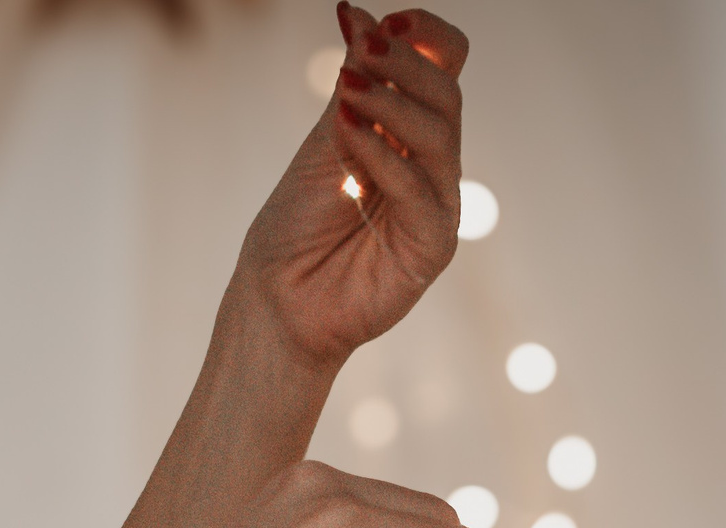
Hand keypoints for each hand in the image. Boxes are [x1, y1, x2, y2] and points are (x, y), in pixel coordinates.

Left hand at [240, 6, 471, 367]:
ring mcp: (437, 203)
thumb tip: (357, 14)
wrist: (279, 301)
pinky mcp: (432, 243)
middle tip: (361, 47)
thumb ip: (352, 87)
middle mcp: (431, 164)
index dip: (425, 37)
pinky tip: (347, 135)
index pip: (446, 66)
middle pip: (447, 92)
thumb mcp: (324, 142)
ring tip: (347, 96)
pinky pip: (420, 188)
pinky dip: (383, 154)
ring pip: (441, 133)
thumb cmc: (297, 227)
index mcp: (409, 133)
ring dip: (392, 102)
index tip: (383, 23)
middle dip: (404, 62)